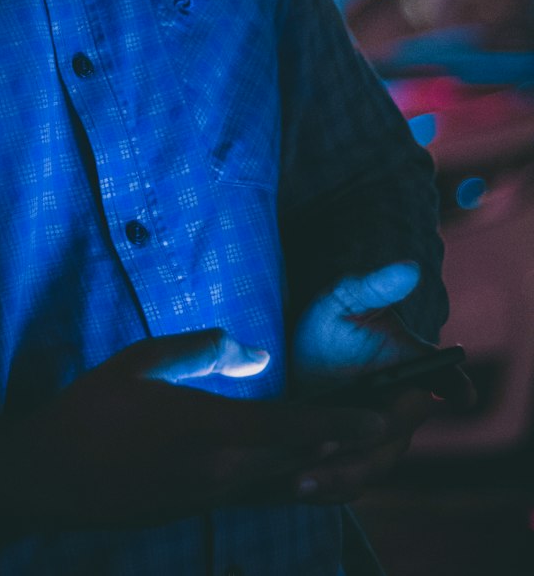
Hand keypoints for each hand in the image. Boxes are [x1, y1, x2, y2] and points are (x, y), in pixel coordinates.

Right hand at [0, 329, 390, 539]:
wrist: (47, 477)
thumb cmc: (88, 411)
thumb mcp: (140, 360)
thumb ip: (200, 349)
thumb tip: (249, 350)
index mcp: (209, 431)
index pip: (291, 427)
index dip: (339, 422)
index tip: (377, 419)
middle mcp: (220, 474)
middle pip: (300, 463)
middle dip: (346, 447)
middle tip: (385, 430)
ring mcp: (208, 500)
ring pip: (281, 486)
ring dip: (320, 468)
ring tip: (353, 450)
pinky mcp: (194, 512)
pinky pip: (254, 497)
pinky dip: (285, 483)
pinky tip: (294, 471)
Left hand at [287, 260, 475, 503]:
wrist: (298, 351)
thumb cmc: (332, 320)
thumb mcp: (346, 297)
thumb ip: (374, 286)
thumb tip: (410, 267)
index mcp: (416, 370)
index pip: (449, 380)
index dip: (455, 386)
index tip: (458, 390)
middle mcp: (404, 410)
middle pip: (397, 435)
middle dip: (367, 442)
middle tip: (331, 442)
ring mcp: (379, 440)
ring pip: (371, 466)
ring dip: (339, 474)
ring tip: (301, 478)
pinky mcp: (352, 459)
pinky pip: (348, 483)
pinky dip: (326, 487)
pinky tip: (294, 485)